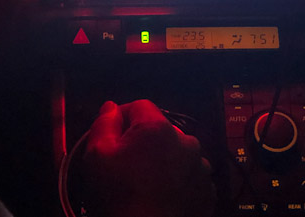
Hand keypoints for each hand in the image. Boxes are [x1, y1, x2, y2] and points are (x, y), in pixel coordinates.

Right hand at [82, 99, 215, 216]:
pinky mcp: (207, 191)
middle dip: (145, 140)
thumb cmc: (120, 198)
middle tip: (128, 165)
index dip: (123, 117)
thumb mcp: (97, 156)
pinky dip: (178, 180)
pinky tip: (163, 195)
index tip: (112, 136)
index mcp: (159, 128)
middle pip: (160, 129)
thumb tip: (111, 108)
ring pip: (177, 152)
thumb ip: (103, 124)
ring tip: (147, 183)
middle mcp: (185, 141)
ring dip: (164, 160)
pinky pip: (189, 175)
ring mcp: (200, 167)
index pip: (139, 106)